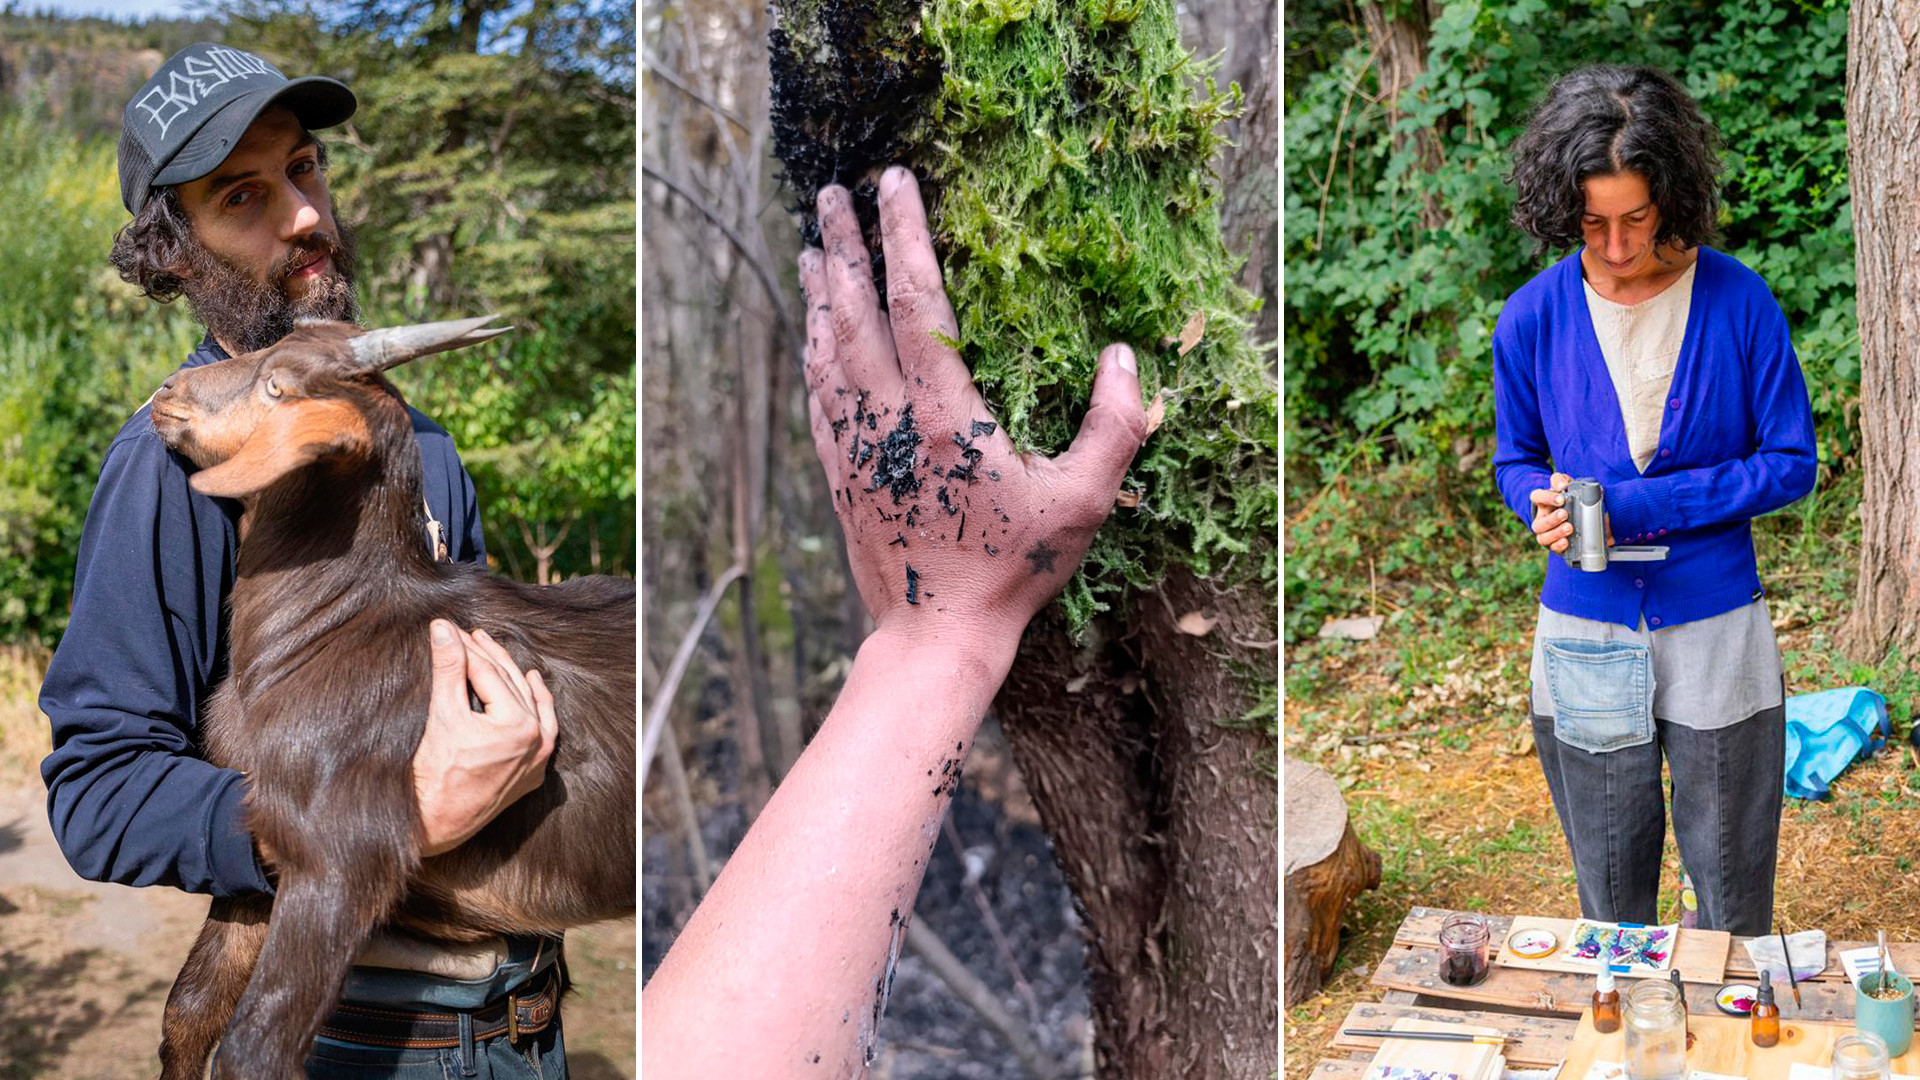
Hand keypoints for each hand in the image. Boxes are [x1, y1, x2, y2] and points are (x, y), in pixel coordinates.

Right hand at [413, 620, 556, 856]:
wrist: (432, 823)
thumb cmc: (433, 772)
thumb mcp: (441, 713)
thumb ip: (448, 667)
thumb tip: (443, 627)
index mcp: (518, 725)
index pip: (488, 673)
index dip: (466, 647)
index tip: (451, 629)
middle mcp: (536, 741)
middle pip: (510, 685)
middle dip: (487, 656)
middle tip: (469, 634)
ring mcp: (537, 759)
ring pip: (529, 704)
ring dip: (513, 676)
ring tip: (497, 651)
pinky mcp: (532, 773)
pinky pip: (540, 730)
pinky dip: (536, 706)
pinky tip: (529, 686)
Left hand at [798, 167, 1147, 651]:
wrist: (936, 637)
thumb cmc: (1013, 571)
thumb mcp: (1082, 501)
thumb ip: (1114, 425)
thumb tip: (1126, 357)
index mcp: (944, 414)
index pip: (916, 302)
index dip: (904, 235)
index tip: (893, 182)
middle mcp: (889, 420)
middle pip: (854, 314)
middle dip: (845, 246)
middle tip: (829, 193)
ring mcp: (856, 448)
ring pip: (827, 352)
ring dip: (819, 295)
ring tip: (813, 248)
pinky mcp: (840, 475)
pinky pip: (819, 399)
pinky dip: (813, 356)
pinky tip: (811, 335)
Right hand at [1529, 473, 1572, 551]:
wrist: (1578, 514)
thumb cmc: (1568, 498)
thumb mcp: (1565, 485)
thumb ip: (1561, 480)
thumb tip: (1561, 485)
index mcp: (1542, 502)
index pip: (1536, 497)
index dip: (1546, 498)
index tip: (1561, 499)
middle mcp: (1541, 519)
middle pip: (1539, 522)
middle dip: (1551, 519)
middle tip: (1565, 514)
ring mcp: (1546, 533)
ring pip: (1542, 537)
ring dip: (1555, 533)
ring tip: (1569, 528)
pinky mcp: (1554, 544)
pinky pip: (1552, 548)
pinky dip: (1558, 546)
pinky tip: (1566, 542)